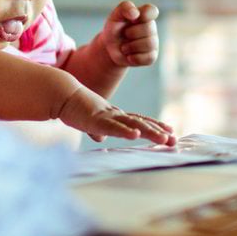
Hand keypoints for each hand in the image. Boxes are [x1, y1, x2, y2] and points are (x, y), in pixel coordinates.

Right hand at [57, 86, 174, 143]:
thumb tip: (99, 138)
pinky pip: (113, 127)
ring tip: (164, 138)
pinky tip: (135, 135)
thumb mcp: (89, 122)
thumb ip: (96, 130)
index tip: (170, 131)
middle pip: (141, 123)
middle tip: (174, 140)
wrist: (62, 95)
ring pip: (132, 124)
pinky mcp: (96, 120)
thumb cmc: (76, 108)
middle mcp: (115, 114)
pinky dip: (125, 131)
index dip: (155, 125)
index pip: (139, 120)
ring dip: (149, 131)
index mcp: (115, 115)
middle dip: (159, 131)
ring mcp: (107, 117)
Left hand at [100, 1, 159, 67]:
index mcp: (144, 14)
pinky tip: (129, 56)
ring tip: (124, 47)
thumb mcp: (115, 16)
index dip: (144, 15)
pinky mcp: (152, 56)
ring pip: (149, 44)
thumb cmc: (114, 28)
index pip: (152, 11)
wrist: (110, 49)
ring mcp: (153, 42)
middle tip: (124, 34)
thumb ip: (124, 8)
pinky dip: (134, 58)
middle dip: (131, 33)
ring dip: (131, 46)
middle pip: (149, 29)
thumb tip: (135, 14)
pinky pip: (149, 58)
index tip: (132, 18)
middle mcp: (151, 27)